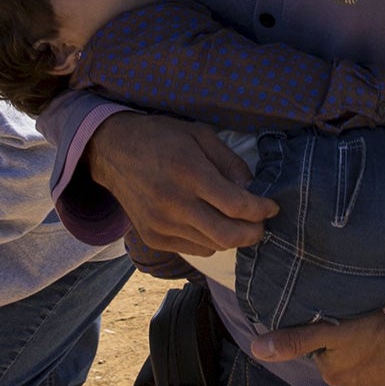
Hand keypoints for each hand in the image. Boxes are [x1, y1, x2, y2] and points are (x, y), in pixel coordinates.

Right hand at [87, 109, 275, 256]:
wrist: (112, 151)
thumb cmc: (162, 137)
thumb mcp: (201, 135)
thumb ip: (230, 163)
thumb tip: (252, 190)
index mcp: (189, 173)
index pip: (236, 205)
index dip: (261, 210)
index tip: (272, 207)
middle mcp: (173, 203)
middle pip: (228, 235)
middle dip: (253, 233)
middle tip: (261, 224)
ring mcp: (161, 225)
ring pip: (213, 246)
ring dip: (232, 237)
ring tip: (237, 221)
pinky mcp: (152, 237)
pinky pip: (195, 249)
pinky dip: (210, 241)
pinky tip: (210, 223)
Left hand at [251, 310, 384, 385]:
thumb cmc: (384, 326)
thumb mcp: (334, 330)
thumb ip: (296, 340)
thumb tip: (256, 349)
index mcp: (334, 374)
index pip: (332, 359)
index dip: (344, 344)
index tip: (359, 330)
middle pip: (353, 376)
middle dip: (362, 361)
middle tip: (379, 338)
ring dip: (383, 374)